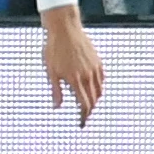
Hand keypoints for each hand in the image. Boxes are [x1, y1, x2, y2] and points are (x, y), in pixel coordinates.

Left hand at [40, 5, 101, 122]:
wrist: (65, 29)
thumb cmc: (54, 48)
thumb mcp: (50, 71)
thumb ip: (56, 90)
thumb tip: (57, 106)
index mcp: (76, 80)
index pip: (84, 104)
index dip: (84, 116)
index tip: (81, 123)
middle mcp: (88, 76)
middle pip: (93, 100)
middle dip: (89, 111)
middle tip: (84, 117)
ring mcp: (95, 69)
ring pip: (100, 91)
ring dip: (95, 100)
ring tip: (89, 105)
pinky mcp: (98, 61)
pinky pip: (102, 79)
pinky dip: (99, 88)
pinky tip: (94, 89)